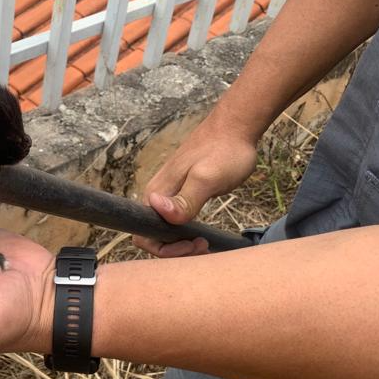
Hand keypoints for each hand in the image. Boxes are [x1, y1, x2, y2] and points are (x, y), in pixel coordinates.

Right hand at [135, 117, 256, 257]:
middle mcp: (157, 195)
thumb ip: (184, 199)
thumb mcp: (207, 179)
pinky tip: (201, 235)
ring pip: (164, 230)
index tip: (192, 243)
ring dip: (180, 243)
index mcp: (157, 193)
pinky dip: (184, 233)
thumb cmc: (225, 151)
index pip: (143, 234)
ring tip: (204, 243)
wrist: (235, 128)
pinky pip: (173, 221)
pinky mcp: (180, 193)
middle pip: (152, 236)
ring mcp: (168, 194)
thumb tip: (158, 210)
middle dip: (174, 249)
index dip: (164, 248)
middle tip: (202, 246)